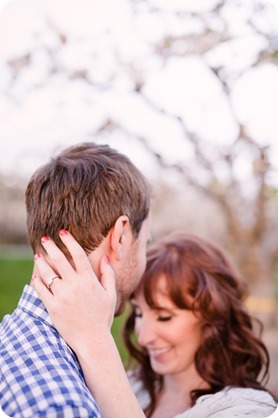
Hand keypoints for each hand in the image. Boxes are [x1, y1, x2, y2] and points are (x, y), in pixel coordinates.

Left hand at [32, 230, 116, 355]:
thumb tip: (104, 258)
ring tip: (38, 256)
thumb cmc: (102, 317)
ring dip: (41, 262)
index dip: (69, 241)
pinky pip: (41, 290)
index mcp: (89, 280)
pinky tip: (36, 277)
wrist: (92, 340)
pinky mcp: (52, 307)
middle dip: (51, 246)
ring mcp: (62, 296)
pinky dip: (37, 282)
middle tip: (45, 238)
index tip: (63, 232)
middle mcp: (74, 285)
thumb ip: (108, 274)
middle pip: (59, 260)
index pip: (77, 254)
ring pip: (47, 273)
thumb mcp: (110, 294)